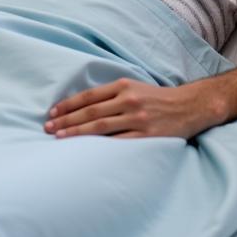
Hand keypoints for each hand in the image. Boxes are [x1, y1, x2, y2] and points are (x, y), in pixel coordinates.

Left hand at [44, 77, 211, 138]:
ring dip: (77, 133)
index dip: (68, 105)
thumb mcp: (135, 87)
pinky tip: (86, 151)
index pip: (89, 96)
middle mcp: (129, 100)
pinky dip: (100, 146)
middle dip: (66, 120)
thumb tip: (82, 105)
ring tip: (59, 139)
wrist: (188, 106)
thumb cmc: (157, 98)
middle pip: (91, 112)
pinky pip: (118, 142)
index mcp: (124, 86)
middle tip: (48, 128)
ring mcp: (137, 118)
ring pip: (100, 127)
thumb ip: (112, 94)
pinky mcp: (146, 136)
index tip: (52, 113)